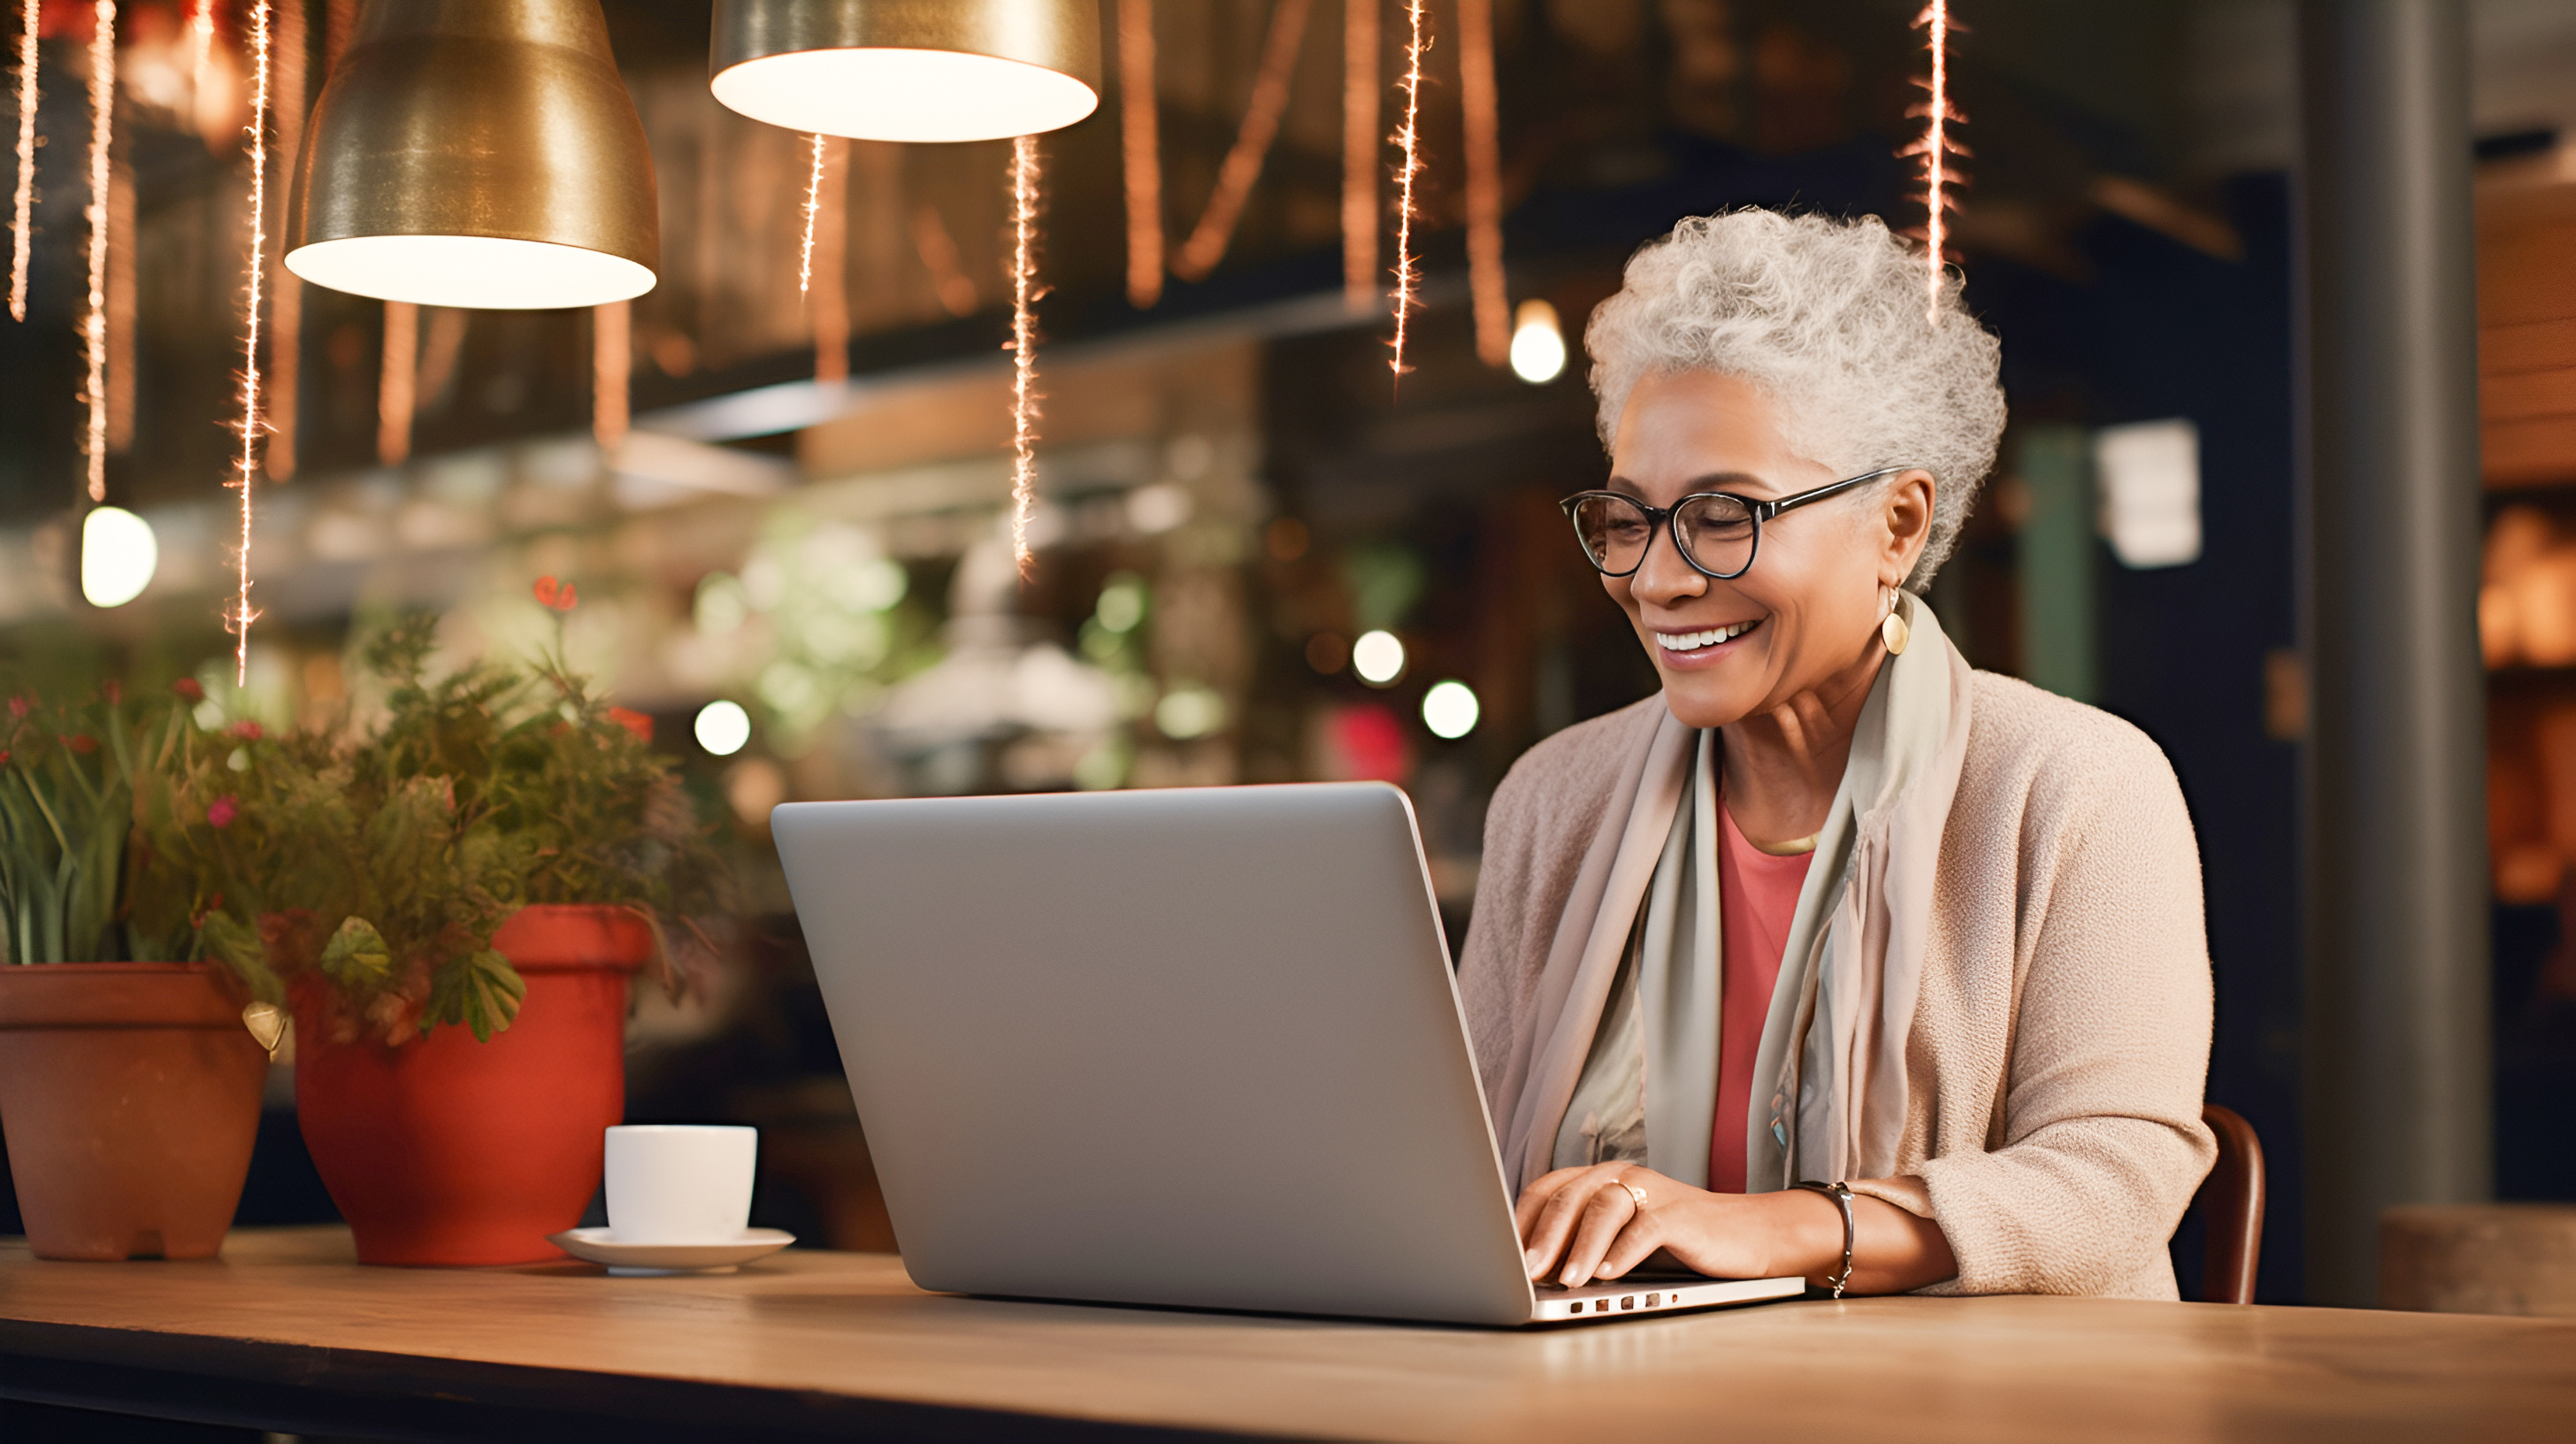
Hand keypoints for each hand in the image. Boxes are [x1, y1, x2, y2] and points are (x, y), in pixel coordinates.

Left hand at [1514, 1164, 1810, 1286]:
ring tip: (1566, 1279)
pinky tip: (1609, 1274)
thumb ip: (1578, 1242)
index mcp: (1596, 1177)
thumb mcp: (1617, 1238)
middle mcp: (1619, 1175)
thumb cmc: (1673, 1242)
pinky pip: (1645, 1227)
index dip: (1520, 1223)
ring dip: (1581, 1246)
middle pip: (1569, 1197)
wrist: (1745, 1236)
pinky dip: (1624, 1251)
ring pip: (1603, 1207)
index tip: (1499, 1258)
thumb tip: (1527, 1273)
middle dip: (1542, 1237)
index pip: (1544, 1191)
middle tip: (1525, 1272)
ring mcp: (1651, 1191)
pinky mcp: (1680, 1213)